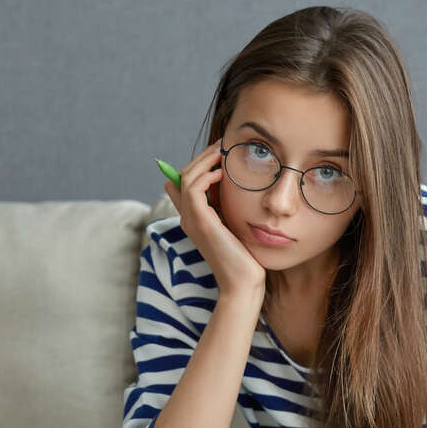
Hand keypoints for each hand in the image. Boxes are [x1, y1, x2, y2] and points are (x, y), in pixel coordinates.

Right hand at [165, 140, 265, 298]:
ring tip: (223, 151)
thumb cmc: (245, 259)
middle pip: (182, 176)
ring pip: (185, 177)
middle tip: (222, 145)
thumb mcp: (237, 226)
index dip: (195, 166)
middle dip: (201, 157)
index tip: (218, 154)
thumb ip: (231, 209)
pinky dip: (205, 175)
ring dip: (204, 160)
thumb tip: (233, 189)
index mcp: (194, 219)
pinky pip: (193, 188)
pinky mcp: (200, 221)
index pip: (180, 185)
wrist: (243, 283)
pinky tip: (222, 173)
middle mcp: (188, 218)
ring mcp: (191, 220)